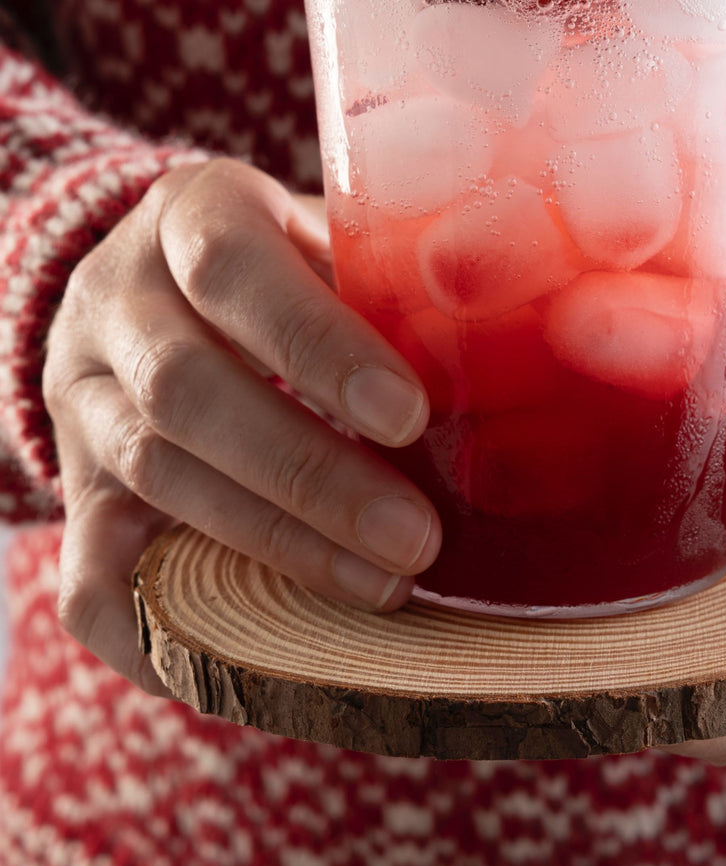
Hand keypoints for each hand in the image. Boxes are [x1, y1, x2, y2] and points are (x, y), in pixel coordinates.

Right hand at [44, 158, 438, 695]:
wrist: (152, 287)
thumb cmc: (288, 266)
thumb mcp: (327, 236)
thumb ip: (389, 281)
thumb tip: (511, 355)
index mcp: (188, 211)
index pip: (231, 270)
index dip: (316, 346)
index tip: (409, 416)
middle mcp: (114, 299)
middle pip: (184, 390)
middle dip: (308, 474)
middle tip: (416, 537)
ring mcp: (79, 397)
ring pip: (153, 474)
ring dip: (275, 543)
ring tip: (385, 583)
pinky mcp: (74, 489)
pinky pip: (89, 578)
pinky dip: (162, 628)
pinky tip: (254, 654)